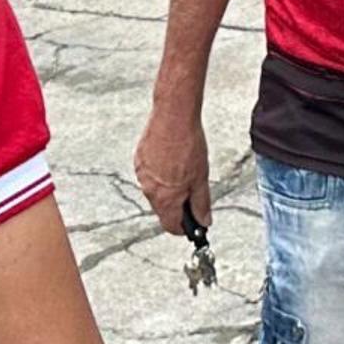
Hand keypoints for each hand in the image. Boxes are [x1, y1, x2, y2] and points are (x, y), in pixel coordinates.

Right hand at [134, 104, 211, 235]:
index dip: (185, 227)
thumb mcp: (201, 178)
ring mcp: (141, 174)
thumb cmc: (188, 145)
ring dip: (169, 187)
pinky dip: (161, 172)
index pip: (171, 226)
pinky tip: (172, 158)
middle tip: (193, 187)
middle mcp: (148, 190)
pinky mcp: (139, 159)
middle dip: (178, 204)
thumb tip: (204, 222)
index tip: (194, 221)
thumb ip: (201, 204)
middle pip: (163, 209)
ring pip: (156, 191)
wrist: (172, 116)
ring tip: (184, 167)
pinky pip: (150, 174)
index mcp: (164, 198)